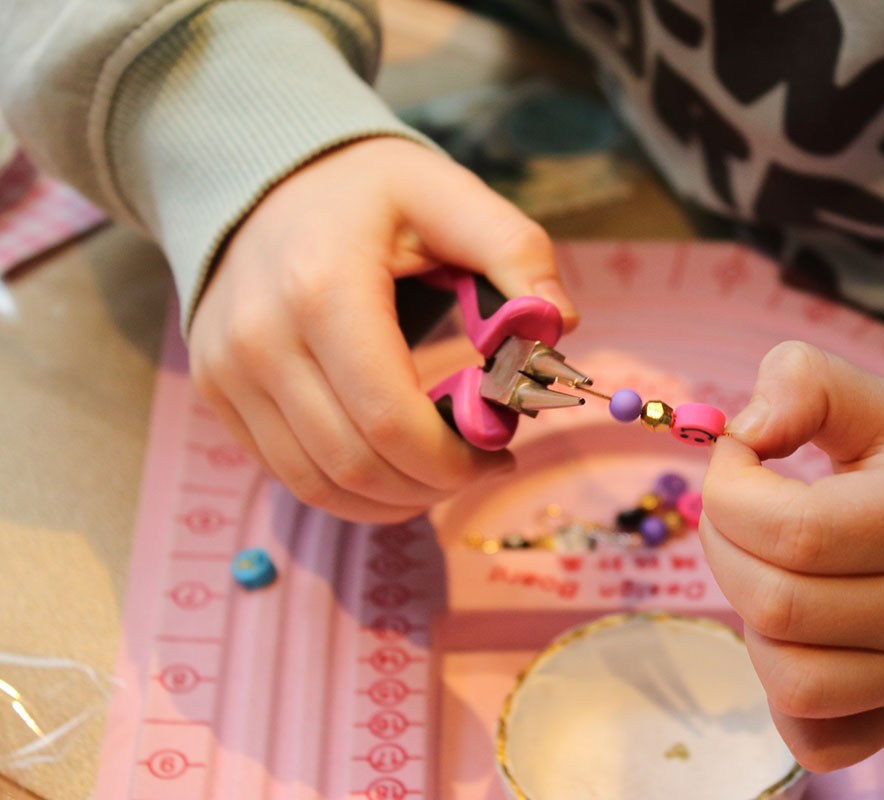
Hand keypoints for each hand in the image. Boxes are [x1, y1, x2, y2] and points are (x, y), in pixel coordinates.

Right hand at [189, 137, 576, 521]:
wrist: (260, 174)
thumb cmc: (369, 191)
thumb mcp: (452, 195)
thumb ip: (519, 254)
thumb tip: (560, 325)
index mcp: (324, 288)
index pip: (392, 421)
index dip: (455, 461)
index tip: (502, 455)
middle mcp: (260, 338)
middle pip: (355, 464)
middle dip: (433, 484)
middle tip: (479, 466)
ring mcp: (226, 370)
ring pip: (316, 485)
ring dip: (391, 498)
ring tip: (439, 471)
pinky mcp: (215, 390)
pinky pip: (285, 472)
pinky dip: (347, 488)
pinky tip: (391, 463)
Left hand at [699, 342, 883, 771]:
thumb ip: (809, 385)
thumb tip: (743, 429)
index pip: (793, 531)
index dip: (730, 488)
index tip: (740, 456)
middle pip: (775, 605)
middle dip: (724, 542)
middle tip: (743, 504)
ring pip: (788, 679)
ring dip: (750, 615)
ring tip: (773, 564)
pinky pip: (818, 737)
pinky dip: (783, 692)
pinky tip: (797, 632)